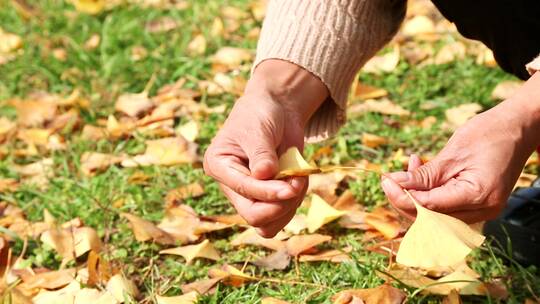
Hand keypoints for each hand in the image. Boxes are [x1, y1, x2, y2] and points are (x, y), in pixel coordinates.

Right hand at [204, 60, 327, 236]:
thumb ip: (261, 154)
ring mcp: (249, 194)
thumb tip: (263, 174)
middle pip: (253, 216)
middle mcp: (231, 185)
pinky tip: (299, 181)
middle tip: (297, 184)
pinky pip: (280, 217)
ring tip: (299, 178)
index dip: (269, 192)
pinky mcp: (266, 198)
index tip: (291, 186)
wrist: (276, 110)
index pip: (244, 190)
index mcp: (219, 166)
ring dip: (289, 206)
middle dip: (280, 204)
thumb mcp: (259, 130)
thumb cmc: (261, 115)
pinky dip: (294, 203)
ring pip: (267, 224)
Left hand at [381, 95, 539, 222]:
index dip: (402, 196)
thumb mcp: (452, 153)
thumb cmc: (490, 133)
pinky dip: (428, 194)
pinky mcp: (477, 206)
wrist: (519, 127)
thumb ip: (424, 174)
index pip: (429, 208)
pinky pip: (445, 208)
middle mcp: (483, 211)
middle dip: (405, 199)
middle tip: (389, 178)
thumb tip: (395, 184)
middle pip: (430, 218)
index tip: (385, 180)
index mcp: (479, 196)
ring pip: (435, 215)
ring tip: (410, 166)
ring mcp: (482, 211)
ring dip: (415, 195)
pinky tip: (420, 173)